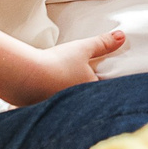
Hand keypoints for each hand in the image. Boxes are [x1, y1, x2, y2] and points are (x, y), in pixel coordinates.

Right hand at [0, 28, 125, 107]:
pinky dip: (57, 103)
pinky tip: (51, 95)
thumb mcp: (82, 48)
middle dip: (91, 95)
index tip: (106, 80)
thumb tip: (122, 36)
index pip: (105, 89)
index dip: (106, 84)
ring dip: (73, 100)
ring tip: (68, 88)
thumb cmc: (56, 63)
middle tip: (88, 86)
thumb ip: (103, 43)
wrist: (25, 76)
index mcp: (91, 89)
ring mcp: (63, 110)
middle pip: (90, 99)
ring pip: (74, 105)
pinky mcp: (46, 112)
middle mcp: (79, 104)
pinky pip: (57, 108)